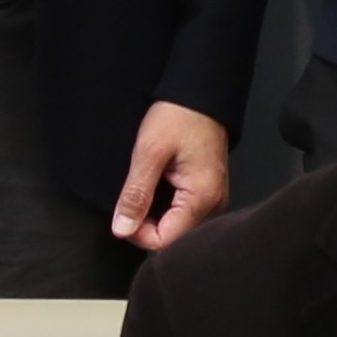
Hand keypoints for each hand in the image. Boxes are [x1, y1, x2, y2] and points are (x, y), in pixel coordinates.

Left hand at [112, 102, 231, 251]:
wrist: (200, 94)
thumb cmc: (179, 116)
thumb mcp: (149, 152)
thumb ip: (136, 194)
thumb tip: (122, 230)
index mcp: (202, 198)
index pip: (165, 242)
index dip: (138, 233)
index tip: (126, 210)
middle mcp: (214, 206)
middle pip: (174, 239)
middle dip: (147, 226)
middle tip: (134, 198)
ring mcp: (213, 201)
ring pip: (178, 229)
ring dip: (155, 217)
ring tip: (147, 189)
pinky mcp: (209, 194)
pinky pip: (184, 215)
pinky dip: (166, 209)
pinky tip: (159, 189)